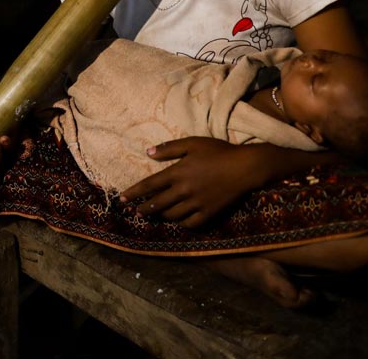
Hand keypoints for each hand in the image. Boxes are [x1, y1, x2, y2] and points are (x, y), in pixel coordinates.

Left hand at [118, 137, 261, 228]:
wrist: (245, 167)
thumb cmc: (219, 151)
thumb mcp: (193, 143)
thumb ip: (170, 148)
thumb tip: (148, 152)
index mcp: (177, 172)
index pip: (149, 185)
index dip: (134, 193)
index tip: (122, 199)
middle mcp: (184, 190)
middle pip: (158, 204)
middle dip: (144, 209)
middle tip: (137, 211)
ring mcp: (197, 203)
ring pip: (172, 215)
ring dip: (161, 215)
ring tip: (156, 215)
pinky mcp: (209, 212)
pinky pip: (191, 223)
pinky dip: (181, 223)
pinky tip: (178, 221)